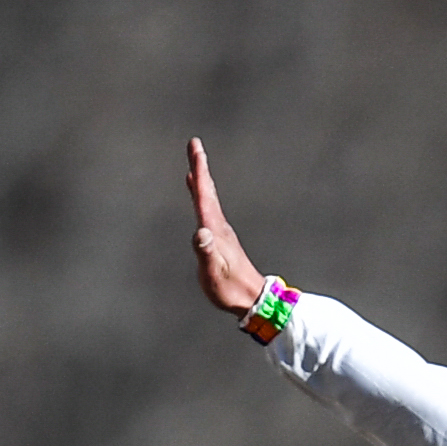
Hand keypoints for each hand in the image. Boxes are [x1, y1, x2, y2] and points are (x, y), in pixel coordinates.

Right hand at [186, 138, 262, 314]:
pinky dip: (203, 198)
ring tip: (195, 165)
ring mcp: (221, 232)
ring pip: (209, 199)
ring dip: (202, 181)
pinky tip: (200, 197)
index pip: (204, 196)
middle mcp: (219, 226)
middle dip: (200, 167)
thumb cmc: (231, 289)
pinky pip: (209, 211)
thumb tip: (201, 232)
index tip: (196, 149)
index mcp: (214, 230)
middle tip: (194, 145)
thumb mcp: (214, 273)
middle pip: (208, 191)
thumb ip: (206, 253)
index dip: (199, 171)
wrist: (251, 300)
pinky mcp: (221, 239)